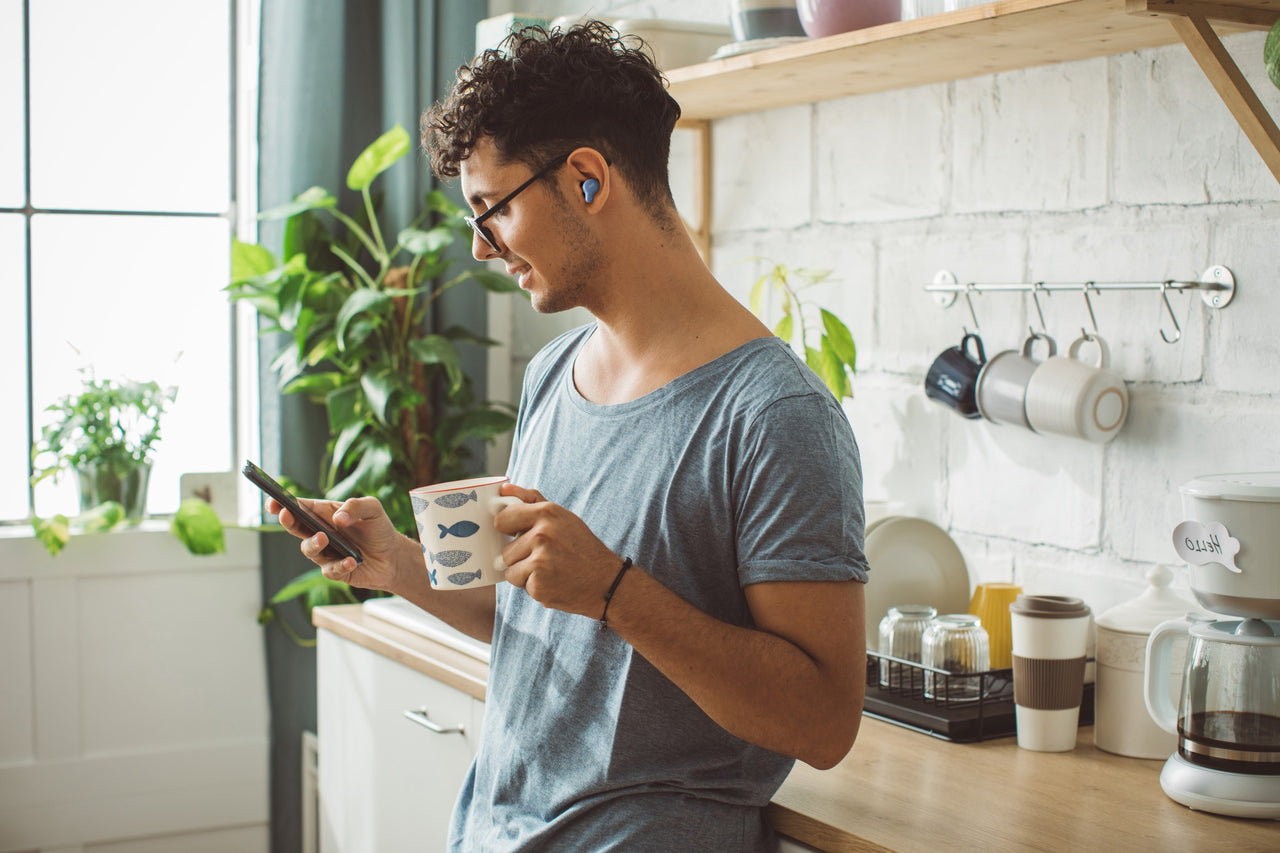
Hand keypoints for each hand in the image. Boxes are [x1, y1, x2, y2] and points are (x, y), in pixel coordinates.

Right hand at [267, 495, 407, 593]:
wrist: (393, 556)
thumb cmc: (379, 528)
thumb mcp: (373, 509)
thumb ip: (356, 506)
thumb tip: (338, 519)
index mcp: (325, 514)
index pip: (300, 507)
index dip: (283, 504)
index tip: (273, 501)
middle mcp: (320, 532)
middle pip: (296, 527)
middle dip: (287, 521)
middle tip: (286, 514)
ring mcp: (325, 553)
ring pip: (309, 549)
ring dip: (313, 543)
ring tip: (324, 537)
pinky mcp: (335, 571)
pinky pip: (330, 569)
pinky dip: (339, 565)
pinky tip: (351, 561)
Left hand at [494, 483, 621, 617]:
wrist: (606, 582)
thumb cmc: (581, 548)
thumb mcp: (562, 517)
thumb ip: (531, 500)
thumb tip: (504, 489)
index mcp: (546, 512)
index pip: (502, 519)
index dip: (509, 530)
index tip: (520, 535)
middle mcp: (542, 533)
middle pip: (505, 549)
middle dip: (520, 556)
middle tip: (545, 557)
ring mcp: (540, 559)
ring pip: (509, 568)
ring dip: (525, 573)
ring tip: (549, 570)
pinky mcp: (539, 583)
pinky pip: (519, 584)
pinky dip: (532, 586)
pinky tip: (552, 581)